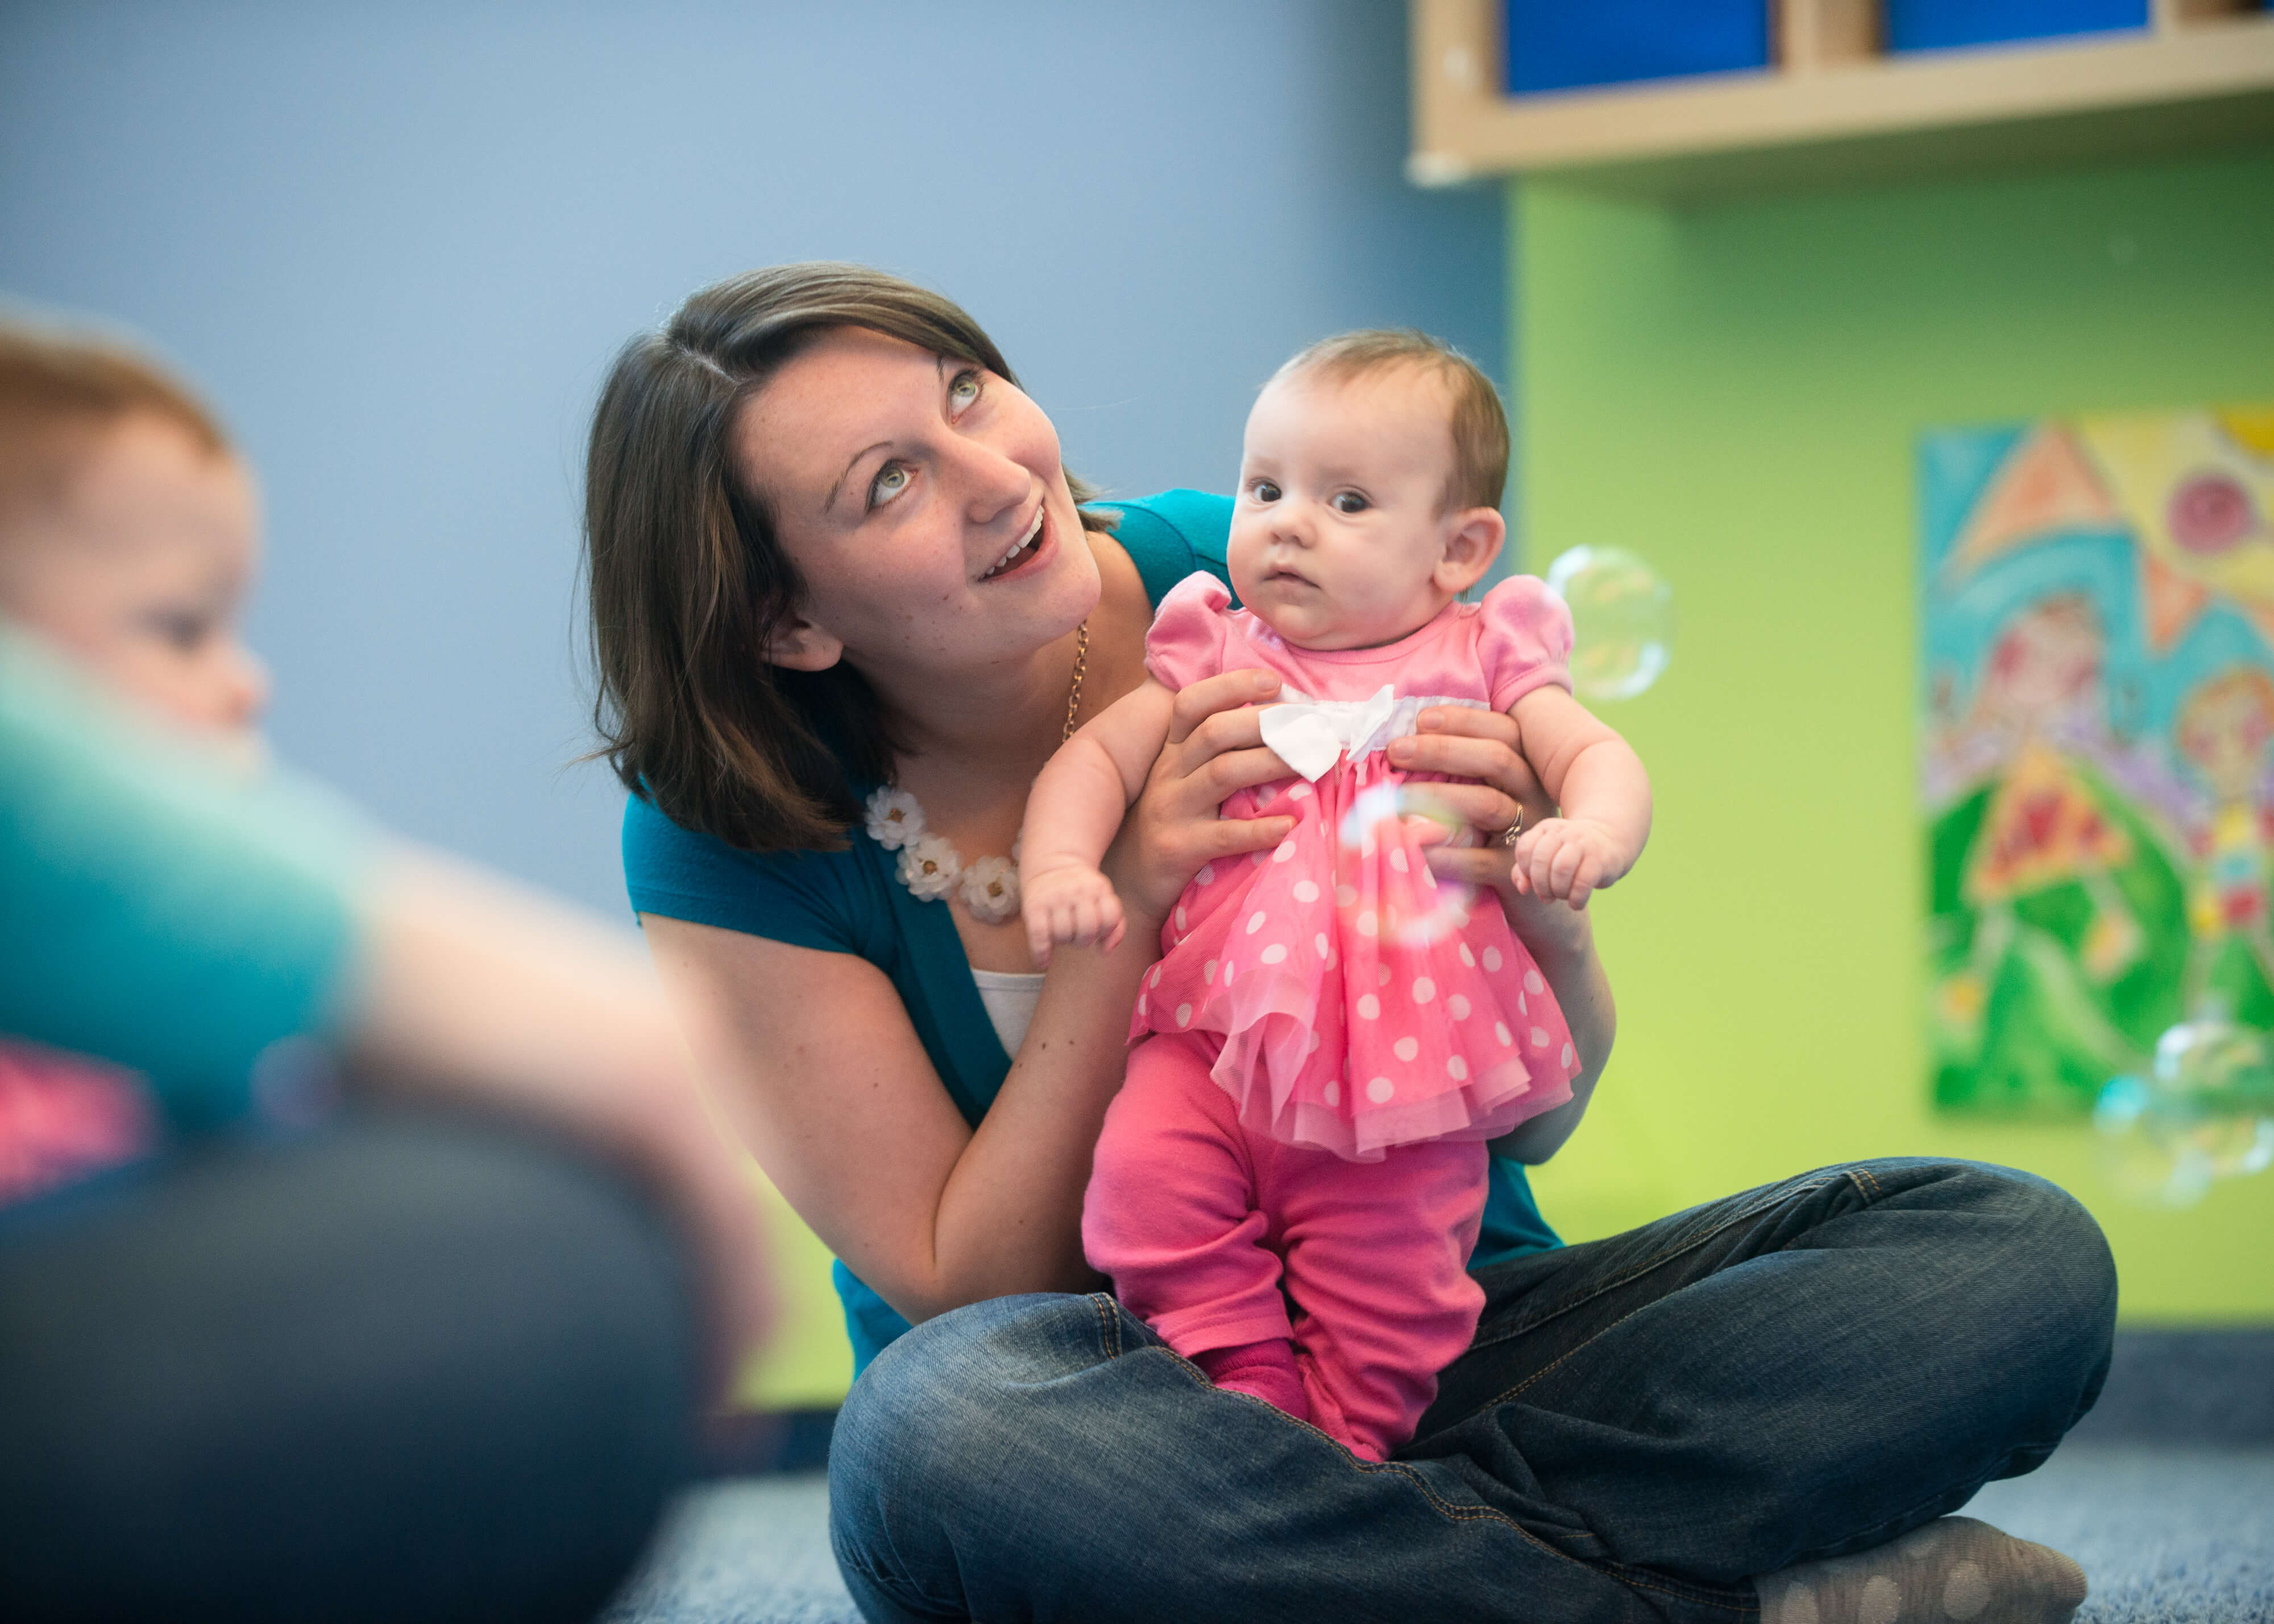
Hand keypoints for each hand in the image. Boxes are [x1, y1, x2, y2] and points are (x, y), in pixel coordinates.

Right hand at [1022, 862, 1125, 963]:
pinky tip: (1044, 961)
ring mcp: (1055, 897)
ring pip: (1063, 935)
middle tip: (1077, 932)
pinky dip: (1041, 953)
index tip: (1098, 931)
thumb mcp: (1103, 898)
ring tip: (1062, 932)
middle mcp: (1077, 891)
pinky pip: (1039, 935)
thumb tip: (1106, 951)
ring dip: (1064, 941)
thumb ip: (1115, 926)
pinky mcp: (1034, 905)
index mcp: (1099, 888)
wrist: (1052, 862)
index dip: (1106, 931)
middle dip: (1084, 939)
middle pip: (1087, 931)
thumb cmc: (1082, 890)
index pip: (1110, 919)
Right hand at [1106, 669, 1298, 927]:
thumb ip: (1215, 751)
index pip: (1193, 703)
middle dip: (1265, 723)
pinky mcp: (1177, 848)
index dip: (1232, 685)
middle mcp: (1168, 772)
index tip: (1275, 681)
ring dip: (1272, 763)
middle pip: (1214, 733)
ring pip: (1223, 773)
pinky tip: (1290, 824)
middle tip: (1310, 726)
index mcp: (1172, 750)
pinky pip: (1224, 835)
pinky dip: (1260, 829)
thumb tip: (1280, 723)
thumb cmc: (1173, 821)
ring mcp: (1170, 809)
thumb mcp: (1183, 778)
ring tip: (1311, 762)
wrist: (1129, 879)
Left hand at [1387, 706, 1584, 961]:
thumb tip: (1400, 753)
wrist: (1542, 909)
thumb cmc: (1499, 846)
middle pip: (1496, 759)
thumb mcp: (1486, 807)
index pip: (1503, 732)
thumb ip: (1461, 779)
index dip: (1464, 721)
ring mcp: (1530, 834)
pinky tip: (1414, 849)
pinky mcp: (1519, 873)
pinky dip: (1445, 854)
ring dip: (1437, 797)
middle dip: (1443, 750)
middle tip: (1397, 750)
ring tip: (1395, 799)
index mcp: (1527, 772)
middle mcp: (1534, 796)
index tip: (1421, 719)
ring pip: (1487, 804)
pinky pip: (1481, 860)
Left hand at [1511, 815, 1627, 907]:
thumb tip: (1522, 889)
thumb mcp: (1546, 856)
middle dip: (1540, 885)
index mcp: (1546, 829)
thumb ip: (1525, 871)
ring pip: (1561, 868)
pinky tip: (1576, 904)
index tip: (1533, 880)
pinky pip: (1583, 882)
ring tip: (1562, 897)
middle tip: (1546, 896)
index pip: (1525, 848)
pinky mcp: (1600, 859)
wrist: (1610, 843)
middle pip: (1541, 860)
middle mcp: (1563, 832)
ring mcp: (1583, 843)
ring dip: (1558, 891)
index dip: (1525, 870)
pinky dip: (1576, 899)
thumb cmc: (1570, 855)